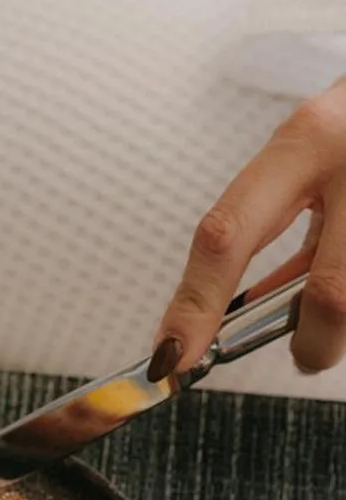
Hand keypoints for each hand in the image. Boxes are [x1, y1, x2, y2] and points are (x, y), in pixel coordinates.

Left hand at [151, 75, 345, 379]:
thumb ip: (270, 223)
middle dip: (314, 343)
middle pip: (330, 294)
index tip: (171, 355)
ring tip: (334, 316)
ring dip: (341, 327)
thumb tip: (239, 310)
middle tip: (304, 355)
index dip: (195, 304)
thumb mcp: (304, 157)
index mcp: (304, 143)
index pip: (228, 234)